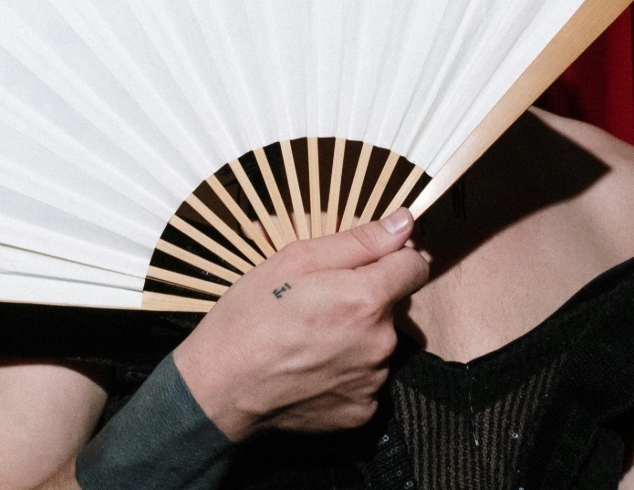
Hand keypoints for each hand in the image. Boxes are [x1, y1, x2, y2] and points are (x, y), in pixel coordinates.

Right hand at [172, 209, 431, 440]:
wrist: (217, 390)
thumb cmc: (249, 319)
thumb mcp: (295, 260)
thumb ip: (360, 241)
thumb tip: (405, 222)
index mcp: (367, 298)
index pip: (416, 266)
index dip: (396, 258)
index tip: (372, 263)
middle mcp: (380, 341)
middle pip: (393, 307)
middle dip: (367, 300)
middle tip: (320, 306)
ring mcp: (372, 380)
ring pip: (379, 344)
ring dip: (357, 338)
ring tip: (311, 340)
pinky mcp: (361, 411)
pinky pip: (366, 380)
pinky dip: (347, 373)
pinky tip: (314, 369)